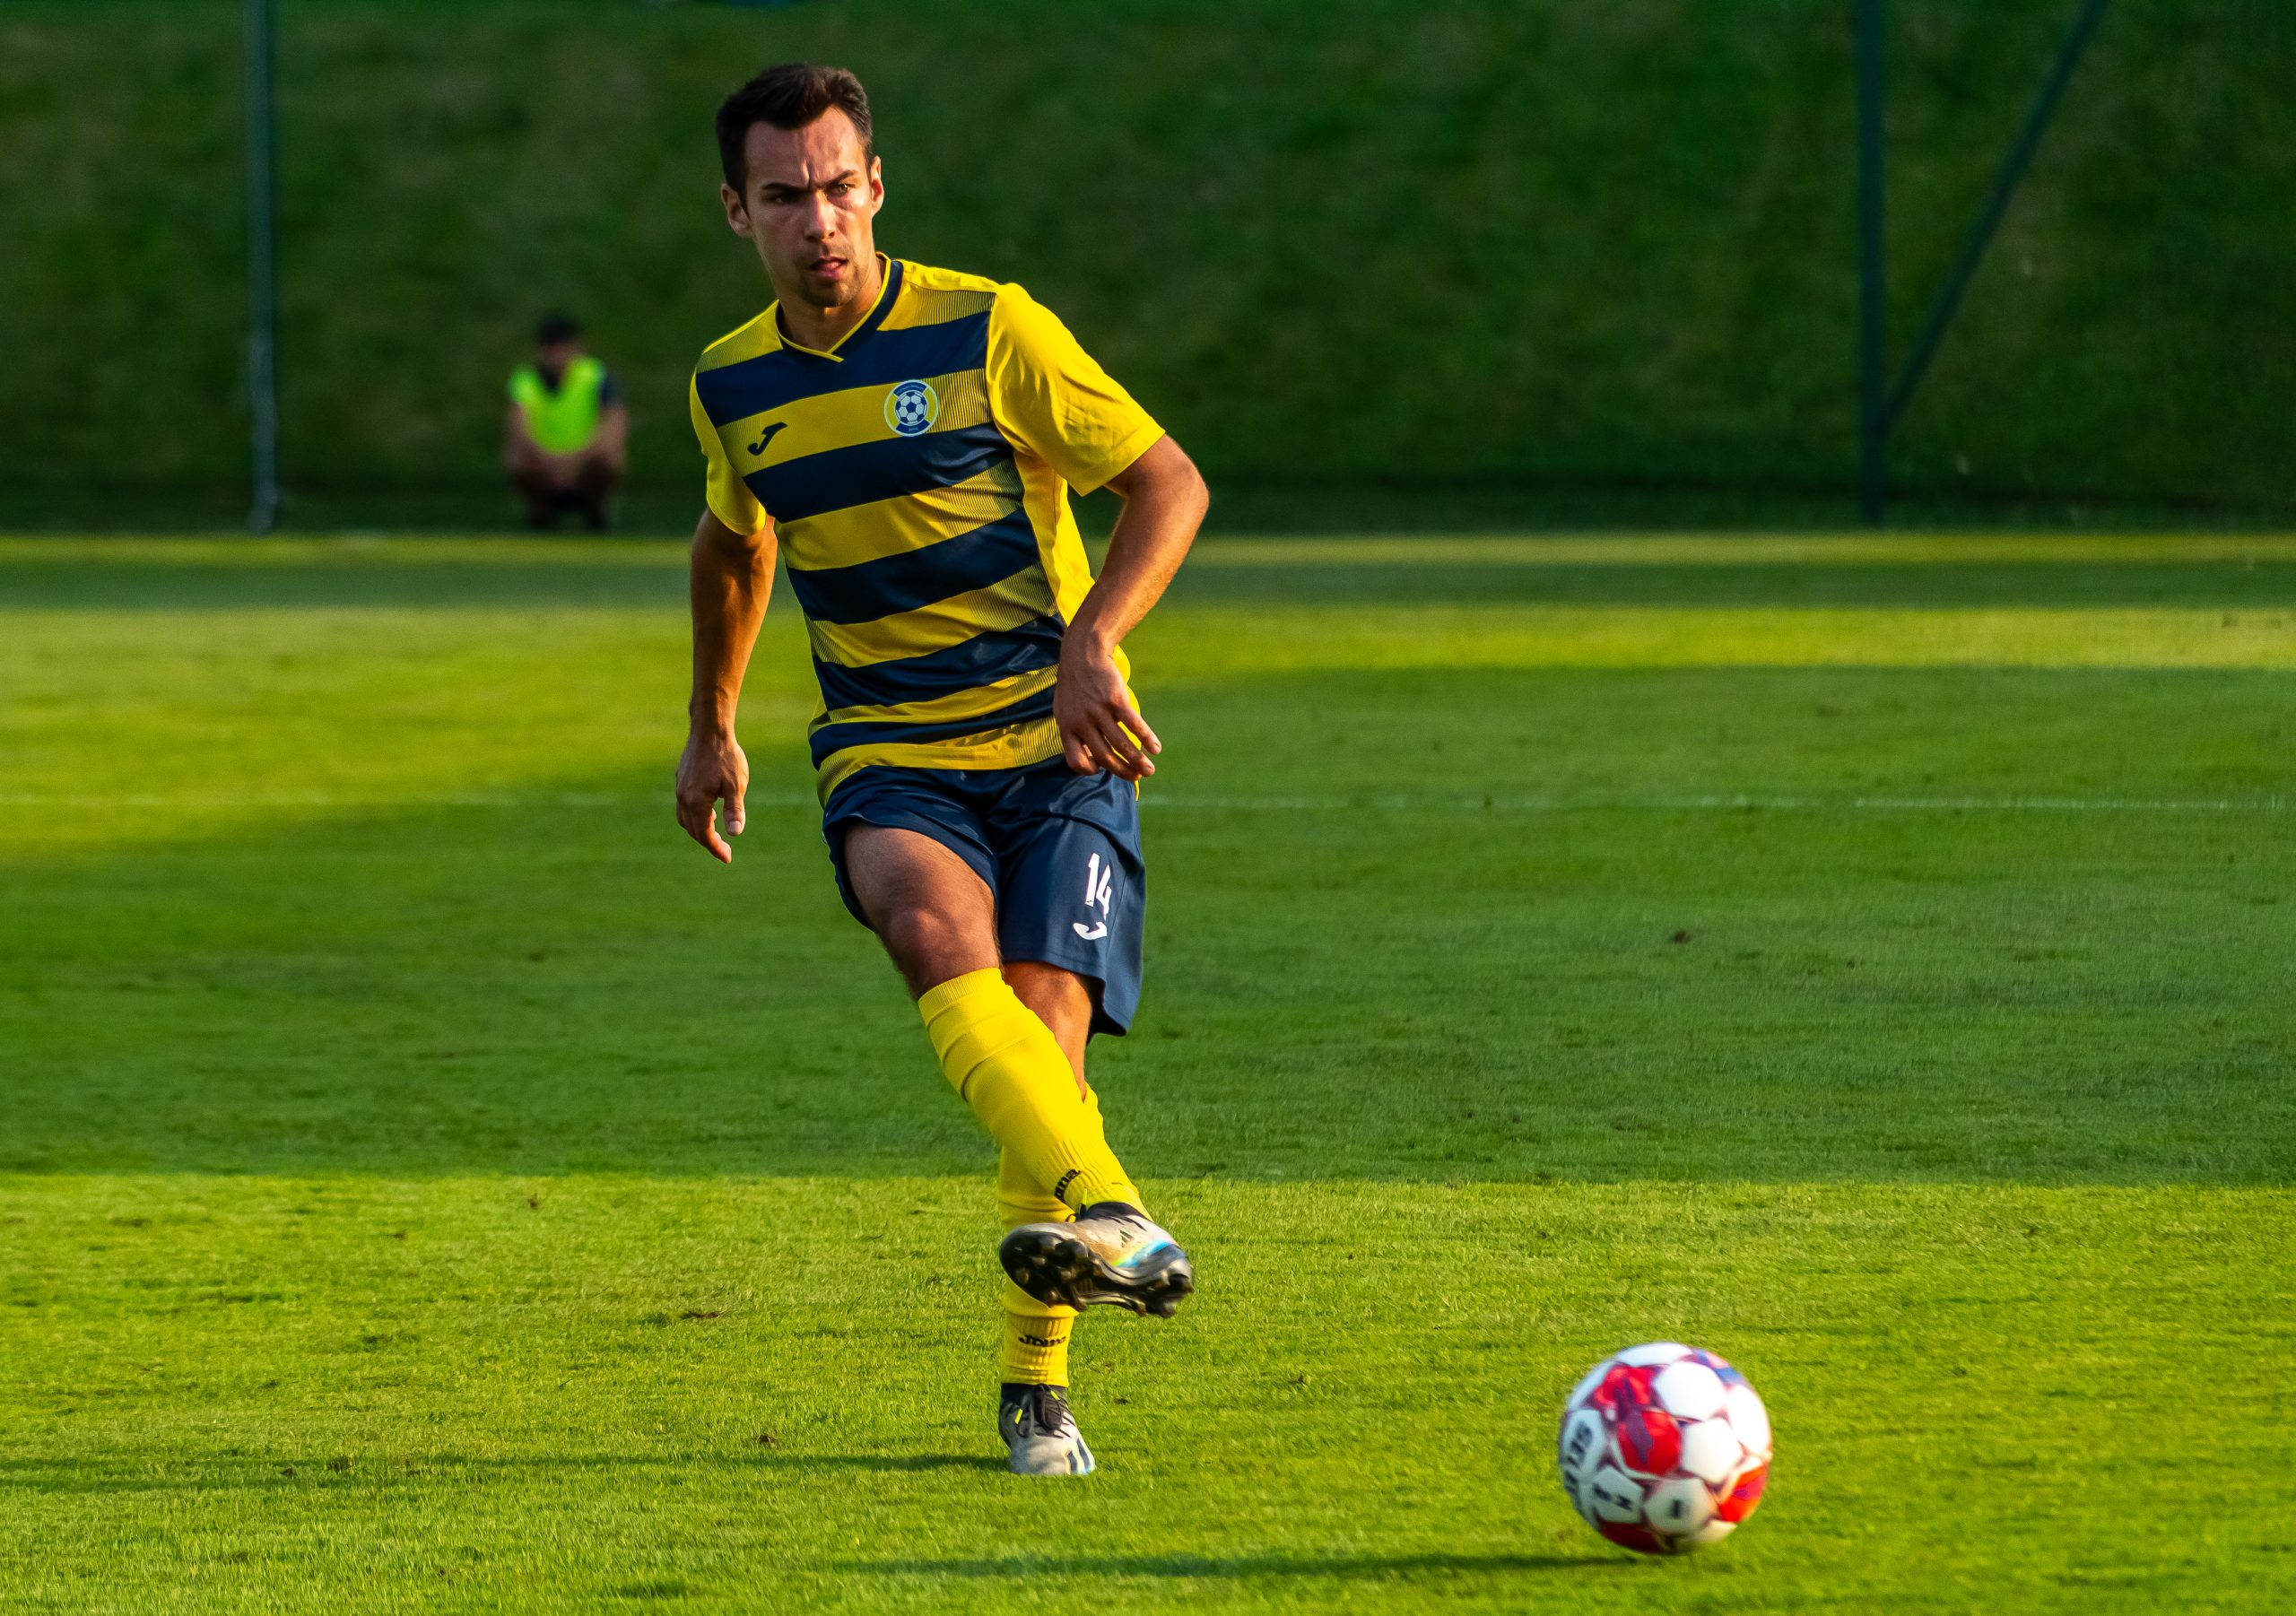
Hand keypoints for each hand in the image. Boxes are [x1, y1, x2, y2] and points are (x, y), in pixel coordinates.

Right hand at [675, 728, 748, 861]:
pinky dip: (694, 815)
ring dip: (699, 829)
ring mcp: (679, 788)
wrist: (710, 730)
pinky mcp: (681, 779)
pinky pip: (683, 805)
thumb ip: (734, 810)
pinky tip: (708, 810)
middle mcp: (683, 797)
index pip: (704, 834)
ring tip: (716, 833)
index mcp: (696, 802)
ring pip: (685, 818)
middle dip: (708, 842)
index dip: (715, 848)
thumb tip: (735, 833)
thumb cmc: (726, 756)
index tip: (727, 857)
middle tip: (725, 849)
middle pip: (693, 829)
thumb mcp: (736, 785)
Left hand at [1054, 634, 1159, 780]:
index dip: (1092, 768)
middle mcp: (1080, 722)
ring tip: (1149, 770)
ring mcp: (1098, 711)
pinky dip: (1147, 739)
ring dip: (1138, 761)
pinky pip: (1134, 725)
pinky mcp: (1115, 700)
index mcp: (1066, 727)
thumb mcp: (1064, 710)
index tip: (1105, 766)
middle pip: (1104, 757)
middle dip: (1123, 772)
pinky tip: (1156, 749)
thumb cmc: (1075, 685)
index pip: (1076, 762)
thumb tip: (1091, 759)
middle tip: (1137, 777)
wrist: (1083, 653)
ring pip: (1121, 745)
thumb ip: (1073, 734)